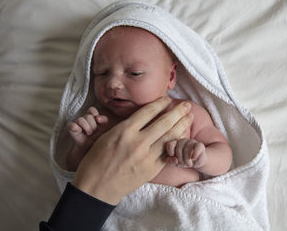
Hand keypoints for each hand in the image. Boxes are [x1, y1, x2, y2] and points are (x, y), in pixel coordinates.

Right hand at [66, 107, 108, 170]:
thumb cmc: (99, 138)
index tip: (99, 122)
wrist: (91, 150)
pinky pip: (71, 125)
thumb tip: (98, 118)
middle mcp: (84, 120)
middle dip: (93, 125)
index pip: (91, 110)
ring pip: (81, 120)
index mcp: (92, 117)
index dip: (95, 115)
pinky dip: (74, 127)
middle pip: (88, 116)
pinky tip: (78, 130)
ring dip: (86, 128)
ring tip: (89, 134)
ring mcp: (77, 124)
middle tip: (93, 132)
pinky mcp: (72, 130)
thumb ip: (104, 120)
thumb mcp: (104, 129)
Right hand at [72, 97, 193, 204]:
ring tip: (189, 117)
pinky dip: (177, 144)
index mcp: (125, 130)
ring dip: (182, 125)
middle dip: (178, 112)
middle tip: (186, 105)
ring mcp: (147, 157)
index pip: (148, 112)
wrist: (97, 187)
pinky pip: (168, 153)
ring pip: (169, 137)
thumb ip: (126, 127)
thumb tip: (143, 118)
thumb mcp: (107, 136)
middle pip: (164, 122)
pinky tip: (183, 137)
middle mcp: (138, 142)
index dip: (160, 103)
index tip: (167, 99)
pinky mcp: (152, 170)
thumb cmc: (97, 160)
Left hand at [166, 138, 206, 168]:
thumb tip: (175, 160)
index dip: (170, 151)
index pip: (170, 144)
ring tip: (188, 164)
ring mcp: (192, 142)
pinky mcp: (200, 145)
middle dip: (180, 158)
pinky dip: (195, 153)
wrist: (196, 162)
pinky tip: (193, 158)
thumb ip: (170, 161)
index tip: (172, 156)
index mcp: (175, 143)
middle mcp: (183, 140)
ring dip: (187, 159)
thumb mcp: (175, 163)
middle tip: (183, 164)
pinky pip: (197, 147)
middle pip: (179, 148)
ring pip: (187, 148)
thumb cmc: (183, 161)